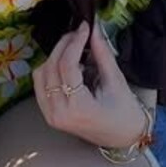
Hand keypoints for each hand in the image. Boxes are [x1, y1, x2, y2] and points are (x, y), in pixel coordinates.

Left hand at [32, 19, 149, 148]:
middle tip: (79, 33)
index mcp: (77, 108)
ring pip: (41, 73)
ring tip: (75, 49)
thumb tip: (93, 30)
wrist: (122, 138)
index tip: (84, 28)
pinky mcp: (48, 113)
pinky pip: (41, 83)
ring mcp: (50, 115)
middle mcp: (58, 113)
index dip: (74, 42)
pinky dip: (51, 69)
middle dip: (64, 45)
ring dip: (56, 56)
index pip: (67, 66)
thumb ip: (102, 54)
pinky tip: (68, 65)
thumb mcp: (115, 81)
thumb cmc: (124, 113)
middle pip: (51, 67)